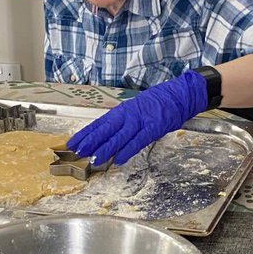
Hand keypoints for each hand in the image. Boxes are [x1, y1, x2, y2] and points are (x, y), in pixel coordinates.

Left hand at [66, 70, 207, 164]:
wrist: (179, 93)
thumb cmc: (158, 102)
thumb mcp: (136, 109)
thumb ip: (123, 121)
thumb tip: (108, 135)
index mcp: (122, 110)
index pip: (99, 123)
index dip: (85, 133)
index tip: (73, 142)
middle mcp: (128, 114)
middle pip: (105, 129)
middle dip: (90, 141)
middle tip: (77, 151)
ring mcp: (141, 120)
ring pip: (119, 136)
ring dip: (106, 148)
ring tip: (94, 159)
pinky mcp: (154, 127)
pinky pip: (138, 141)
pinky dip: (127, 150)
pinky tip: (118, 159)